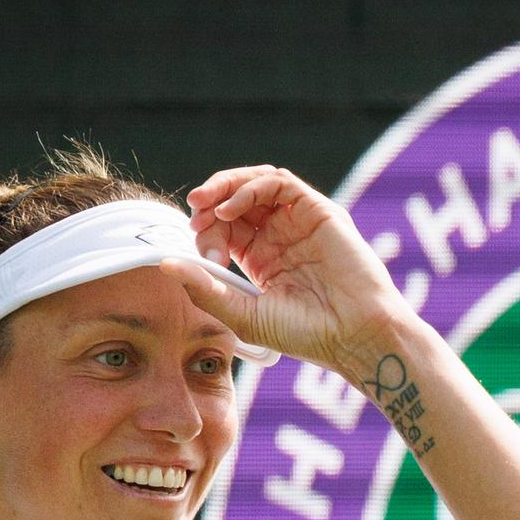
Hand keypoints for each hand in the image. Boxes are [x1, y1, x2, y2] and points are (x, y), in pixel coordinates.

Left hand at [176, 165, 411, 373]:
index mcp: (262, 260)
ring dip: (224, 186)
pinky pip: (278, 183)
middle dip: (208, 204)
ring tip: (204, 202)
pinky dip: (250, 187)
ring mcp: (299, 222)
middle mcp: (279, 237)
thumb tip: (164, 263)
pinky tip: (232, 207)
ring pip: (255, 184)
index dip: (206, 234)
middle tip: (194, 216)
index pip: (224, 229)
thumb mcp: (244, 315)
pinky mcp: (318, 211)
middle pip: (235, 202)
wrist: (355, 335)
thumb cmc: (306, 334)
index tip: (205, 257)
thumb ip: (206, 289)